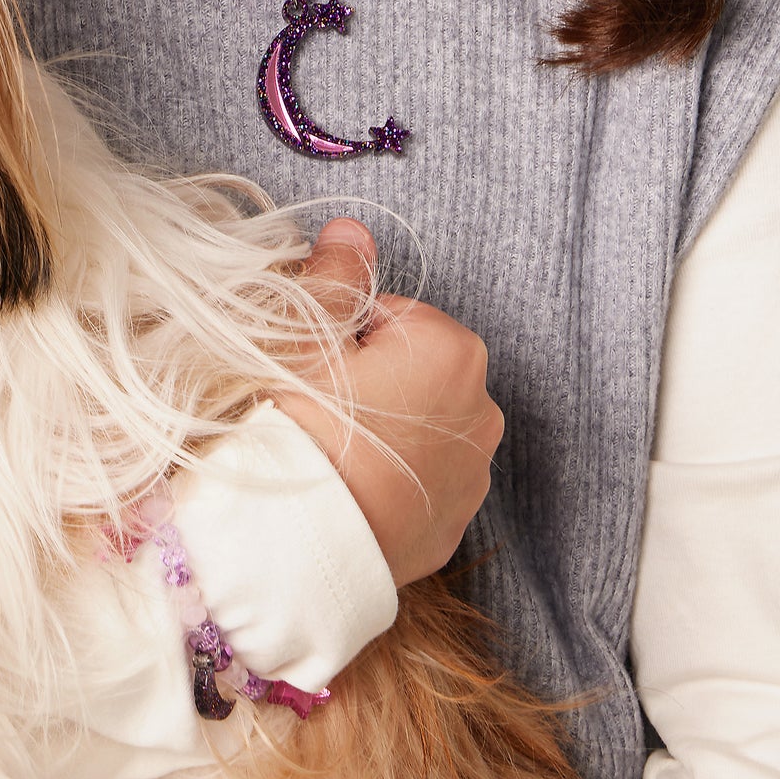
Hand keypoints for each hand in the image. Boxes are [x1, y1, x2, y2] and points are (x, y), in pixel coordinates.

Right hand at [277, 218, 502, 586]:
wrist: (297, 549)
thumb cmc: (299, 433)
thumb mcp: (304, 338)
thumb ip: (337, 275)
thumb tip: (354, 230)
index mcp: (453, 349)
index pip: (389, 315)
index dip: (341, 337)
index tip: (314, 368)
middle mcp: (482, 410)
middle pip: (412, 370)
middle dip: (372, 381)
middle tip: (319, 411)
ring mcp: (473, 474)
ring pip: (420, 426)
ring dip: (386, 430)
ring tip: (333, 456)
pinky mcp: (454, 525)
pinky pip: (422, 482)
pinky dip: (394, 480)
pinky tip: (351, 491)